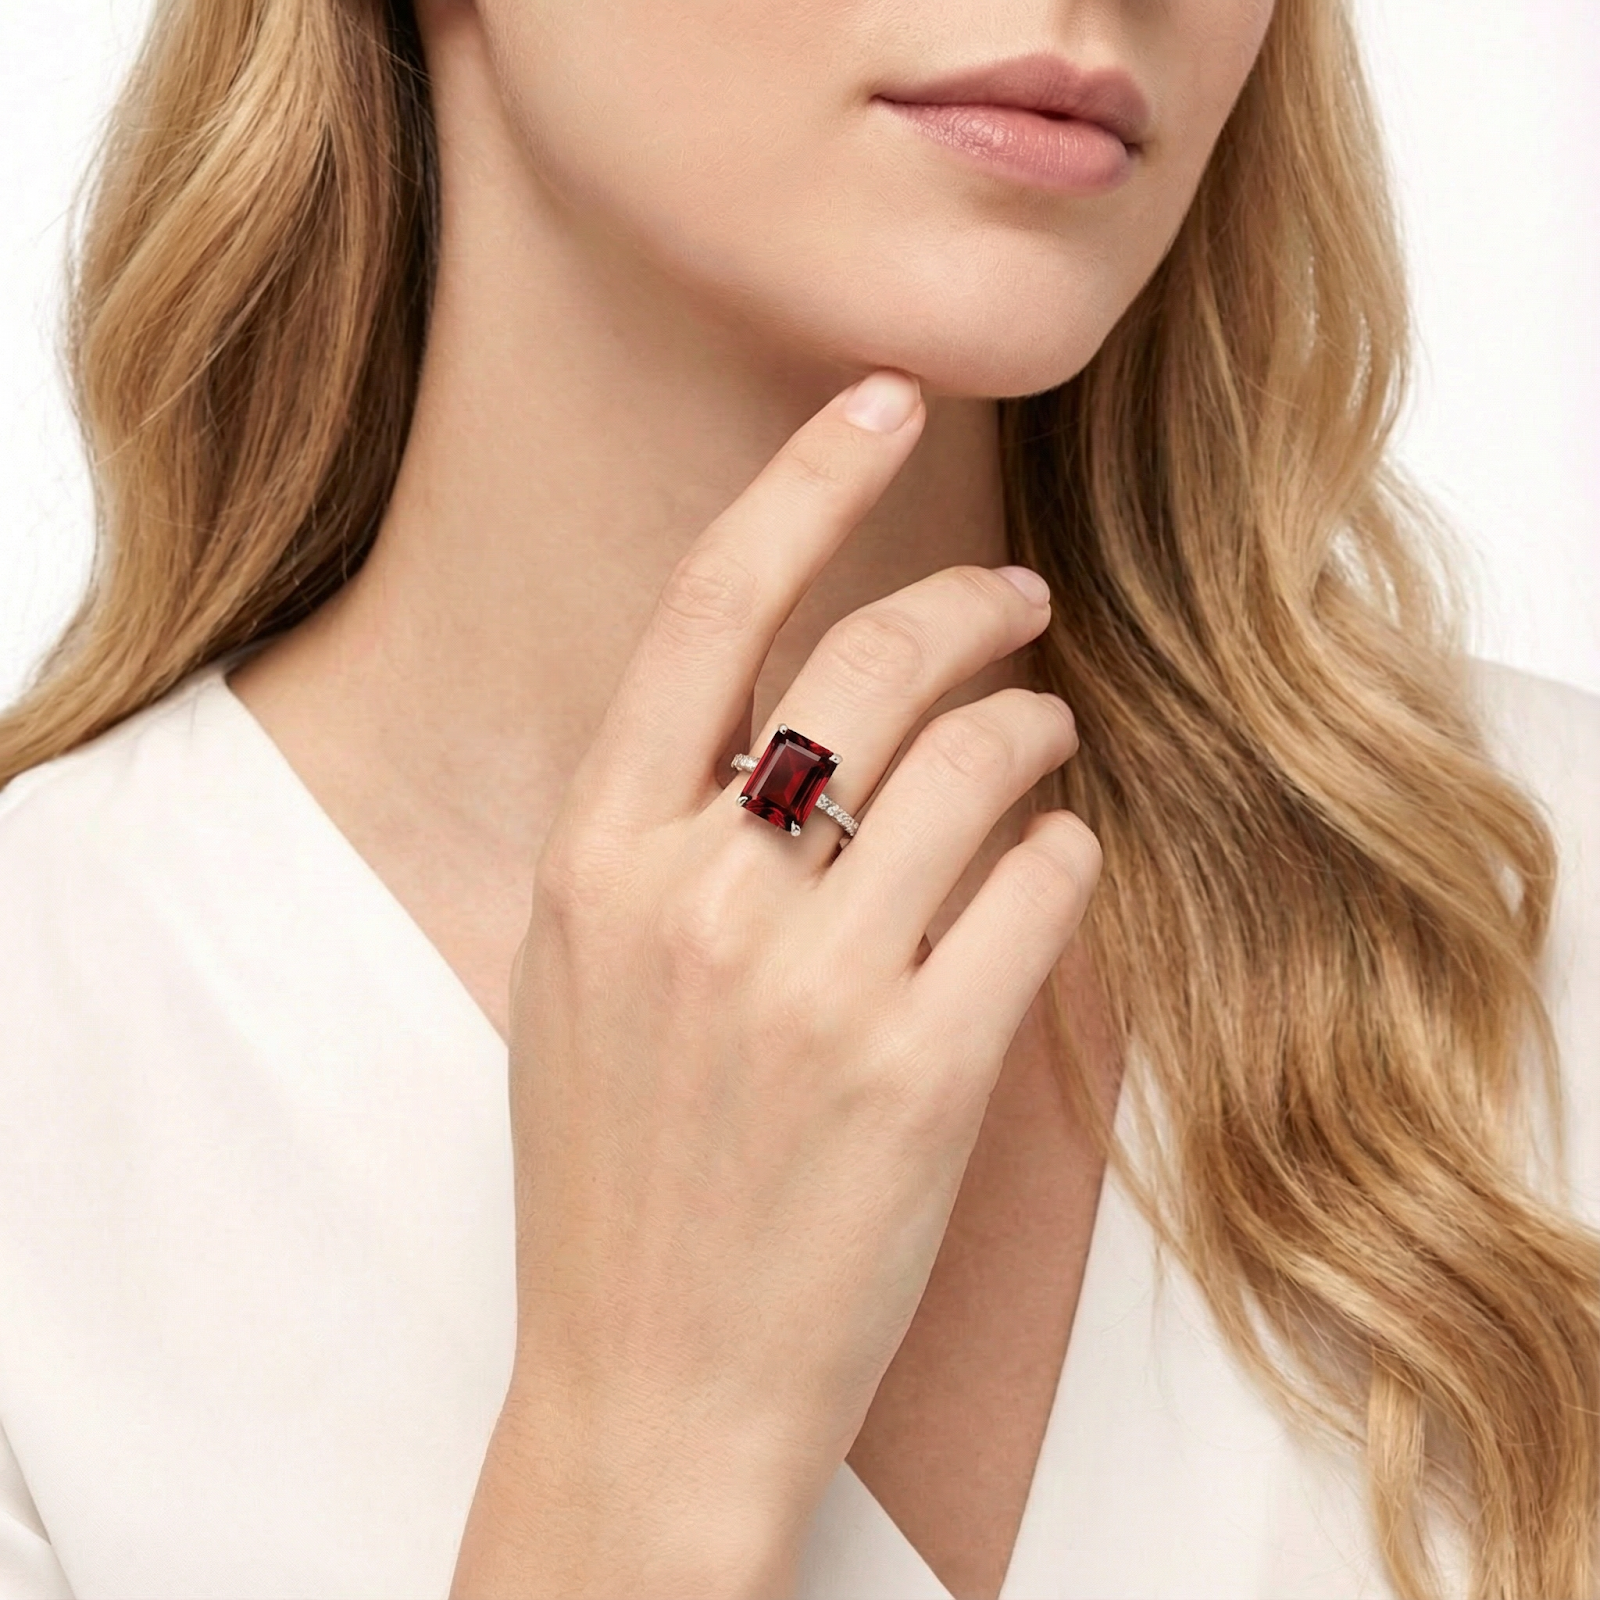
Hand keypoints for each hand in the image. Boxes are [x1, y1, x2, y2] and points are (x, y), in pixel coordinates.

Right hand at [454, 370, 1100, 1596]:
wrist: (649, 1376)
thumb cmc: (615, 1170)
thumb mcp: (580, 969)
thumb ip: (658, 829)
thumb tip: (787, 703)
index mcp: (595, 857)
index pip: (711, 609)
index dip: (805, 481)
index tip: (879, 401)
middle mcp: (699, 899)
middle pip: (871, 663)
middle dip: (970, 604)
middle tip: (1017, 600)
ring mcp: (814, 987)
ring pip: (982, 763)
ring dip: (1036, 724)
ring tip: (1048, 736)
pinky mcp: (922, 1071)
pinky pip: (1044, 886)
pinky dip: (1066, 851)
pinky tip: (1052, 865)